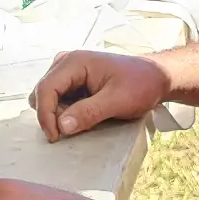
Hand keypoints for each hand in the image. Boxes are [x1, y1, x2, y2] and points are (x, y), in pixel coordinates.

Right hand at [30, 50, 168, 141]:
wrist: (157, 76)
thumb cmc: (141, 84)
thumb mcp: (117, 101)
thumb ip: (88, 113)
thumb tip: (62, 126)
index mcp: (74, 62)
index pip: (45, 89)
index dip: (45, 115)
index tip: (54, 137)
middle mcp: (66, 62)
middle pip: (42, 92)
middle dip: (52, 114)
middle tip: (74, 128)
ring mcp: (68, 70)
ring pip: (48, 96)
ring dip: (59, 112)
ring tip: (83, 119)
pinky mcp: (73, 79)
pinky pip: (58, 97)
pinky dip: (65, 110)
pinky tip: (84, 113)